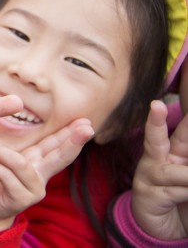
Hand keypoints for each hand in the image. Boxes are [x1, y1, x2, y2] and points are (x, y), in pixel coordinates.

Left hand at [0, 118, 93, 231]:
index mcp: (38, 162)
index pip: (55, 145)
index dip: (69, 134)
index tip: (86, 121)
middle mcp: (40, 175)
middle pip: (59, 156)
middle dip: (73, 142)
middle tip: (88, 128)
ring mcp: (33, 189)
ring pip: (22, 165)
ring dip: (4, 155)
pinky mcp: (21, 199)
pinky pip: (7, 178)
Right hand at [131, 100, 187, 239]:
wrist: (163, 228)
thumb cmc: (182, 199)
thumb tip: (185, 165)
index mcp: (173, 151)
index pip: (180, 130)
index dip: (170, 115)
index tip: (161, 102)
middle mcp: (157, 159)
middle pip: (156, 137)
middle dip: (155, 120)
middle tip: (155, 105)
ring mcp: (148, 176)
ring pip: (175, 172)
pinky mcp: (147, 194)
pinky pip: (173, 191)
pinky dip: (185, 194)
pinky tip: (184, 198)